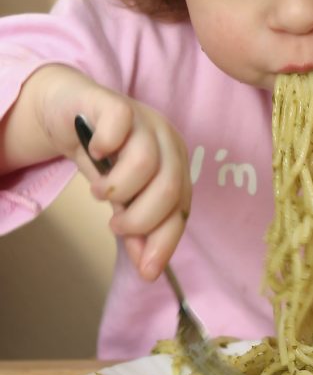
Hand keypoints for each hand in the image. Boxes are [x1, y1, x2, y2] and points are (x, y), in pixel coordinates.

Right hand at [5, 64, 190, 279]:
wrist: (68, 110)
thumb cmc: (103, 156)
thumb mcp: (122, 197)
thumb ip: (137, 228)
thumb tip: (148, 269)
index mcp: (176, 163)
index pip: (181, 207)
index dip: (165, 240)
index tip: (147, 271)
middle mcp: (166, 140)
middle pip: (169, 189)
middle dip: (140, 220)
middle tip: (115, 224)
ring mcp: (142, 118)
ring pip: (145, 163)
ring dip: (116, 189)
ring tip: (99, 191)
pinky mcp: (113, 103)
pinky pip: (119, 125)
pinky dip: (104, 146)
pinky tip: (94, 153)